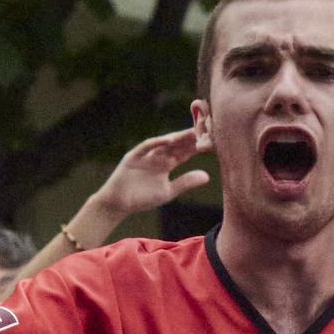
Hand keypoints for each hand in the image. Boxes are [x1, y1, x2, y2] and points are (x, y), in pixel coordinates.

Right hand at [85, 128, 210, 226]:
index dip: (198, 146)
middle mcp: (158, 155)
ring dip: (178, 137)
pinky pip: (147, 146)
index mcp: (167, 163)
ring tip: (192, 132)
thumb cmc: (143, 198)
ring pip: (165, 142)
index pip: (186, 152)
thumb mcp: (169, 191)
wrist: (119, 204)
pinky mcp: (134, 156)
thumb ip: (186, 182)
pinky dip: (157, 142)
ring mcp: (146, 154)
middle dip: (191, 137)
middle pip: (178, 143)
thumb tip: (207, 176)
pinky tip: (169, 139)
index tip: (214, 142)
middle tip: (207, 130)